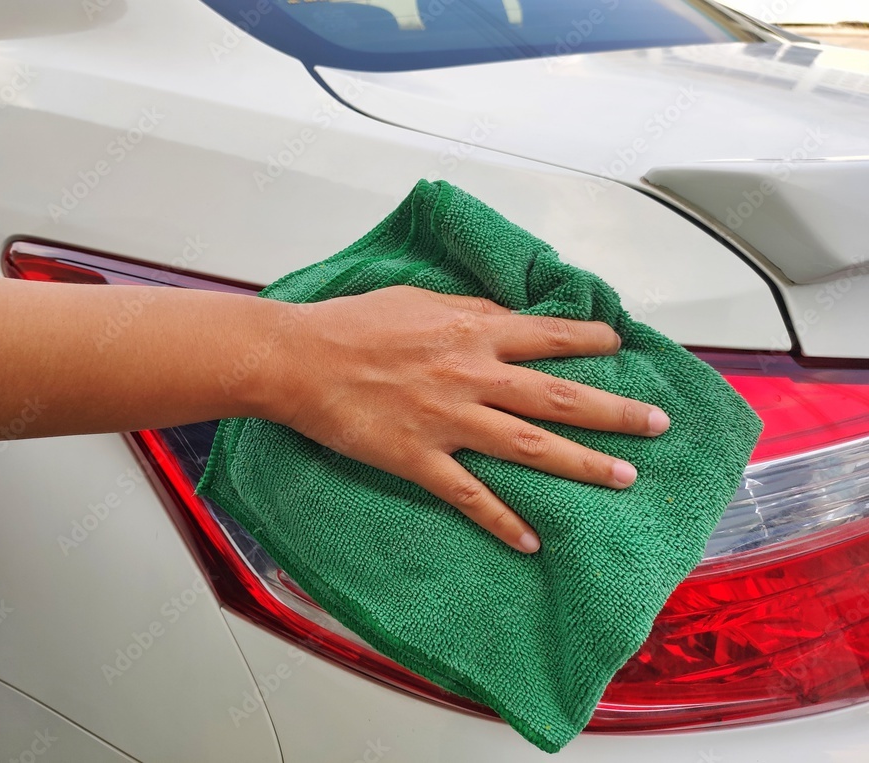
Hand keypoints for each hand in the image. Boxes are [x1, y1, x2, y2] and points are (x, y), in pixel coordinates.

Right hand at [267, 285, 669, 553]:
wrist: (299, 359)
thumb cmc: (352, 324)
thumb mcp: (417, 299)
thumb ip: (466, 311)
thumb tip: (502, 318)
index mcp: (471, 331)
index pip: (548, 336)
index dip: (590, 342)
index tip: (620, 348)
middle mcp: (471, 376)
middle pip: (557, 397)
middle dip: (614, 411)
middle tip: (656, 424)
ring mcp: (448, 421)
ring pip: (530, 446)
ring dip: (582, 464)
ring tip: (624, 478)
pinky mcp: (419, 459)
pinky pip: (470, 495)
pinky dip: (502, 520)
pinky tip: (531, 540)